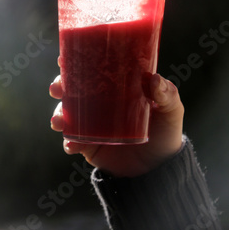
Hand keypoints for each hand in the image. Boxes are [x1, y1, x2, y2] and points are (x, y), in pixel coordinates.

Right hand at [49, 70, 183, 177]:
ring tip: (58, 121)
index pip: (94, 68)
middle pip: (74, 88)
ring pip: (67, 113)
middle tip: (57, 87)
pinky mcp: (89, 144)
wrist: (158, 171)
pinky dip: (69, 142)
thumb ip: (167, 95)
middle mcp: (100, 102)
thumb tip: (154, 78)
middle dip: (60, 85)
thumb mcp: (171, 112)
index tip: (64, 57)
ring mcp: (92, 123)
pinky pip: (73, 141)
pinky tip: (71, 145)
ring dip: (58, 113)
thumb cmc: (166, 134)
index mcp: (117, 87)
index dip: (77, 60)